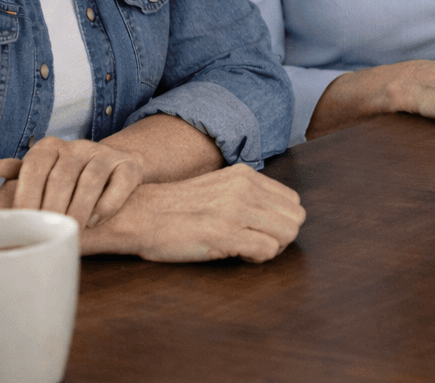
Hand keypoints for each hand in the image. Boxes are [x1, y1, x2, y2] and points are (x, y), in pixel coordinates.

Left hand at [0, 136, 143, 227]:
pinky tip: (95, 220)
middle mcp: (78, 146)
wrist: (112, 166)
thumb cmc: (67, 177)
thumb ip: (19, 174)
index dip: (28, 194)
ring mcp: (105, 154)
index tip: (24, 220)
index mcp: (50, 147)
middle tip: (47, 232)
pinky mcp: (129, 165)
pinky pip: (120, 182)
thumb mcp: (41, 174)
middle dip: (53, 208)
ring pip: (91, 179)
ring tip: (71, 231)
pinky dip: (107, 203)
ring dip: (79, 209)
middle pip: (62, 176)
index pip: (35, 166)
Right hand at [83, 164, 304, 262]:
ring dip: (272, 248)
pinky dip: (258, 258)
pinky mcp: (226, 233)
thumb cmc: (175, 209)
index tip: (259, 231)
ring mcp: (236, 209)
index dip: (280, 222)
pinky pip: (267, 250)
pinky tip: (237, 255)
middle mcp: (245, 188)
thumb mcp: (217, 188)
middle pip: (295, 218)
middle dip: (281, 237)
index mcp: (245, 176)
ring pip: (287, 233)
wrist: (139, 215)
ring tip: (245, 249)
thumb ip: (244, 195)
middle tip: (256, 244)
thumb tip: (273, 215)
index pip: (292, 201)